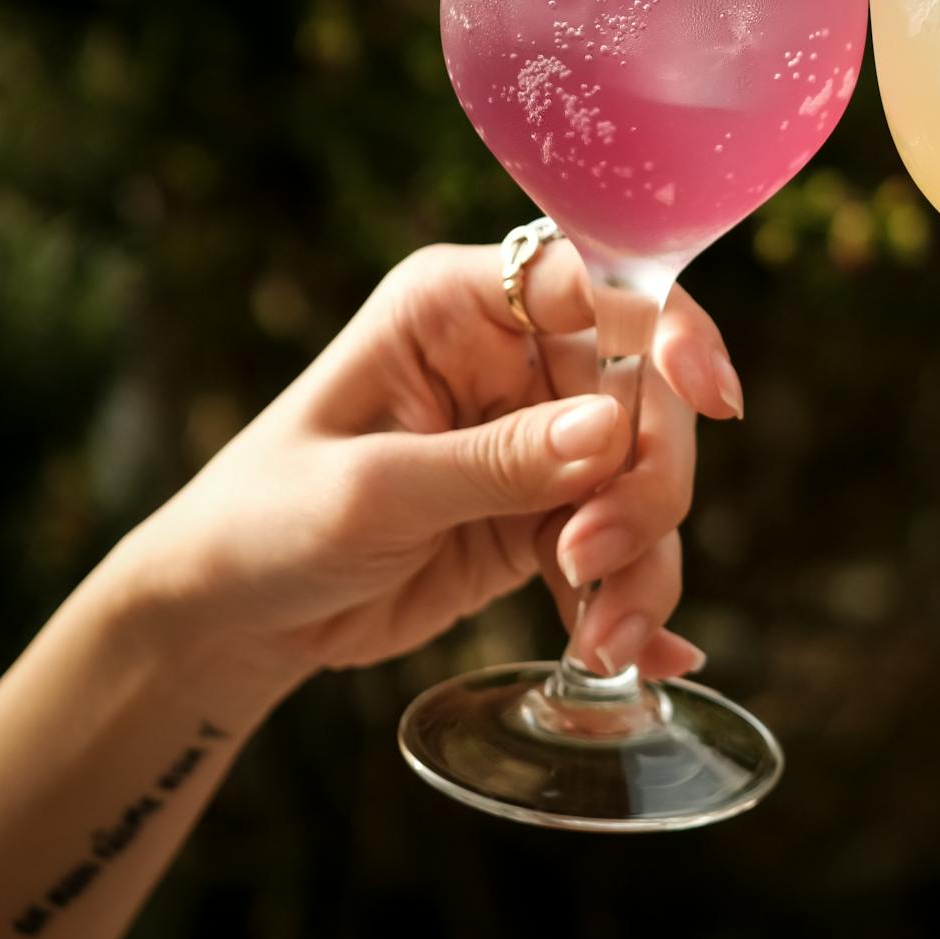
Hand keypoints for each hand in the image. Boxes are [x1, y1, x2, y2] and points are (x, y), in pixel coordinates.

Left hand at [116, 238, 743, 705]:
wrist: (229, 618)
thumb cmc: (265, 521)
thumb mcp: (372, 489)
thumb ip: (495, 460)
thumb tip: (611, 431)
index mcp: (460, 305)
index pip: (596, 282)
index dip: (668, 327)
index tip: (709, 398)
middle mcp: (512, 357)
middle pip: (642, 391)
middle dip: (643, 480)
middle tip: (593, 560)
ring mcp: (535, 438)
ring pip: (643, 476)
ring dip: (643, 558)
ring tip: (602, 636)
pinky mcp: (543, 515)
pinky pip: (622, 546)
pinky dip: (629, 600)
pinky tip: (635, 656)